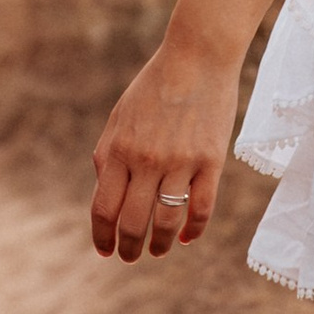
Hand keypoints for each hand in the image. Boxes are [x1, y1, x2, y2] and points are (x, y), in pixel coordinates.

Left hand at [89, 33, 240, 259]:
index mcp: (118, 150)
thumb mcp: (119, 117)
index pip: (104, 208)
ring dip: (160, 244)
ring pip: (167, 222)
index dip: (102, 236)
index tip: (105, 251)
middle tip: (130, 257)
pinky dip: (194, 230)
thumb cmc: (154, 86)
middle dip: (129, 247)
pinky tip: (187, 237)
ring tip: (158, 251)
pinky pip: (201, 208)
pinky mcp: (211, 161)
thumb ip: (107, 155)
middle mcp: (146, 161)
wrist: (197, 57)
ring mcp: (180, 163)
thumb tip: (103, 193)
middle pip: (133, 221)